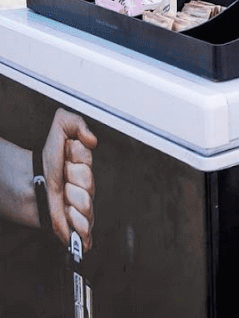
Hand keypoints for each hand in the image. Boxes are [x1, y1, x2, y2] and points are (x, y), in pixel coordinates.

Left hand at [42, 109, 96, 252]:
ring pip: (87, 207)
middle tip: (61, 180)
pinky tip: (78, 234)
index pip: (87, 165)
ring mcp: (80, 205)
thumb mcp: (59, 127)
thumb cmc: (44, 159)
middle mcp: (85, 185)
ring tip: (62, 199)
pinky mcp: (73, 224)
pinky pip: (85, 231)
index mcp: (85, 165)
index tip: (64, 160)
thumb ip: (76, 123)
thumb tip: (92, 139)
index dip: (74, 162)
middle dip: (71, 182)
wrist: (27, 183)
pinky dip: (83, 233)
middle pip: (88, 186)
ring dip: (73, 204)